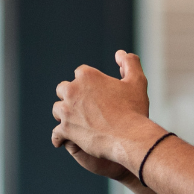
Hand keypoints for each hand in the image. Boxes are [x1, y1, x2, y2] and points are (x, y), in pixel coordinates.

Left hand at [52, 50, 159, 173]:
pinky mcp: (65, 129)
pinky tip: (64, 140)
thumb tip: (120, 53)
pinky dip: (60, 137)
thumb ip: (129, 63)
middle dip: (71, 97)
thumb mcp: (137, 82)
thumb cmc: (134, 109)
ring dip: (65, 115)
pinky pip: (56, 133)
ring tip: (77, 123)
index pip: (80, 74)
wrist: (131, 137)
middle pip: (63, 90)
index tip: (97, 93)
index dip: (88, 84)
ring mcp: (67, 110)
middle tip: (84, 107)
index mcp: (88, 76)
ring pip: (58, 110)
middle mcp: (72, 90)